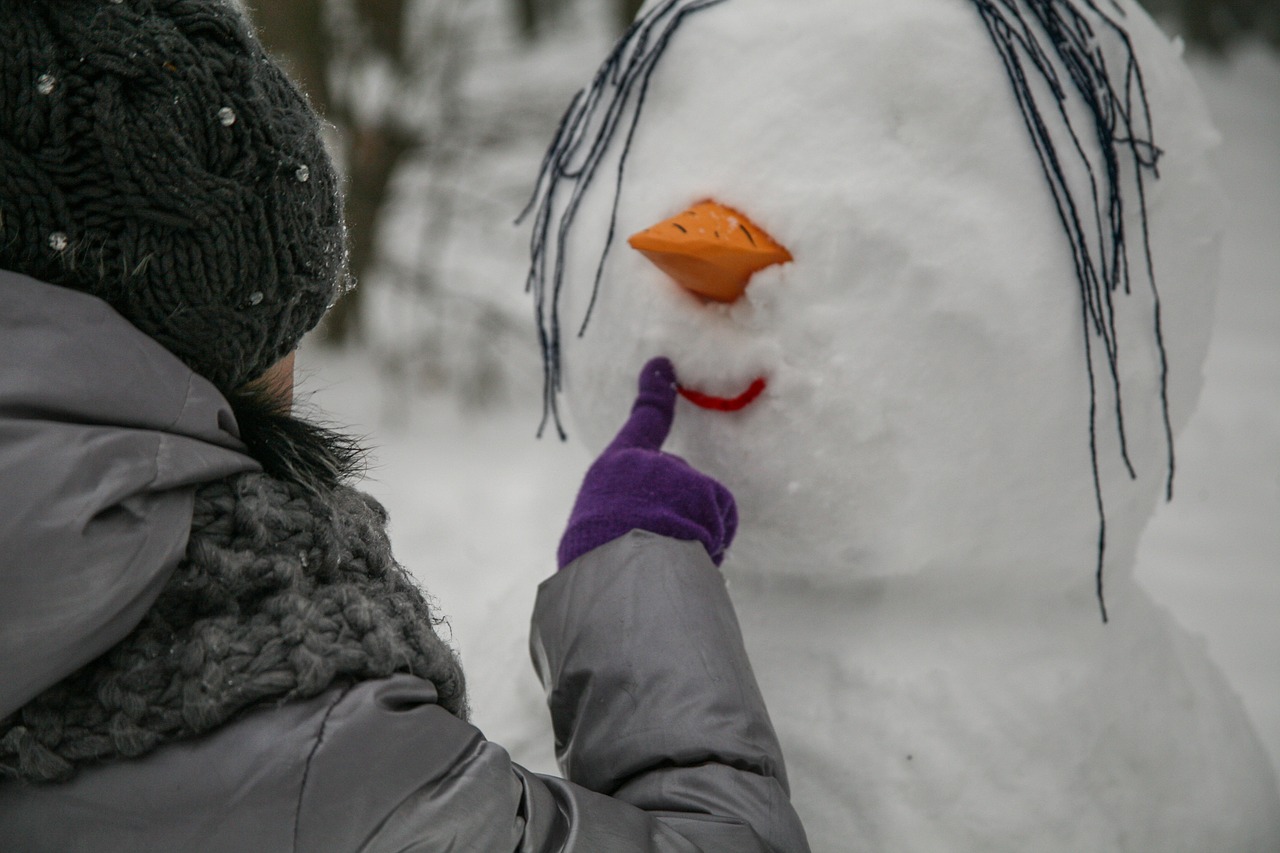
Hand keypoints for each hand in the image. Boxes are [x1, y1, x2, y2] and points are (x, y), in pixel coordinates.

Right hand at [557, 358, 737, 568]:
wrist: (617, 575)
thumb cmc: (597, 567)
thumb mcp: (594, 538)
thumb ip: (622, 522)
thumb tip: (640, 537)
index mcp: (613, 469)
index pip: (641, 422)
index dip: (654, 393)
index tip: (662, 366)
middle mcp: (648, 463)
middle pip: (679, 486)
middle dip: (678, 517)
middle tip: (654, 549)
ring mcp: (680, 473)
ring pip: (703, 508)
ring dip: (694, 537)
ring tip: (665, 559)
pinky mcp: (706, 490)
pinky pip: (721, 522)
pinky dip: (713, 543)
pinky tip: (689, 558)